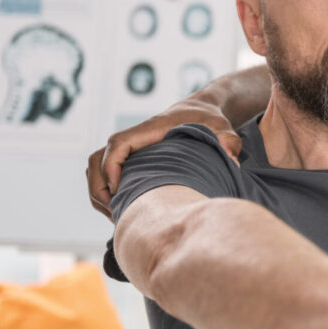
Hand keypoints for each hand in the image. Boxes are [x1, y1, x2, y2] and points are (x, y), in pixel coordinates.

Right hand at [86, 99, 242, 220]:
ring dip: (99, 194)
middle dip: (98, 188)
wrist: (202, 110)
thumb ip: (228, 139)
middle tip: (115, 213)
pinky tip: (124, 212)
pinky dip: (106, 194)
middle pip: (96, 160)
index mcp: (148, 130)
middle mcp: (133, 140)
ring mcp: (130, 151)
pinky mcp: (131, 160)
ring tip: (116, 217)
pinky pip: (106, 176)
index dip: (111, 167)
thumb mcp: (222, 126)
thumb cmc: (209, 119)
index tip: (119, 190)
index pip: (117, 144)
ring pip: (96, 170)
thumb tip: (232, 159)